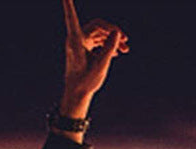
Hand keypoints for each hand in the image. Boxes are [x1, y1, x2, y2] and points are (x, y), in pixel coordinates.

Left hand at [60, 0, 128, 117]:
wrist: (77, 94)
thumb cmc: (85, 81)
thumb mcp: (101, 65)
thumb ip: (109, 48)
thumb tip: (116, 33)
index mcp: (75, 40)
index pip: (71, 17)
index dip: (68, 5)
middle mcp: (76, 39)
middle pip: (97, 25)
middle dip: (112, 31)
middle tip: (126, 40)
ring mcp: (80, 43)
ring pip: (99, 34)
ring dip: (112, 39)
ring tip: (126, 49)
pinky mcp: (83, 49)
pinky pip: (97, 41)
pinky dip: (107, 44)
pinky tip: (117, 52)